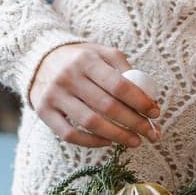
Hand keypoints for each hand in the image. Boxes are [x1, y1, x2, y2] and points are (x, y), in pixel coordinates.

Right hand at [29, 44, 160, 149]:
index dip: (140, 101)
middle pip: (107, 106)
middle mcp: (69, 77)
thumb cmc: (79, 59)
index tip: (155, 113)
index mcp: (87, 60)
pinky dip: (92, 142)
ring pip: (90, 123)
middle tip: (151, 133)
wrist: (40, 60)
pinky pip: (70, 134)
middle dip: (134, 122)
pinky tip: (109, 142)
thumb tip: (147, 93)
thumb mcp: (100, 53)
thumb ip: (122, 67)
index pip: (119, 84)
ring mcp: (54, 95)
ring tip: (135, 141)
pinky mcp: (44, 112)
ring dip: (117, 135)